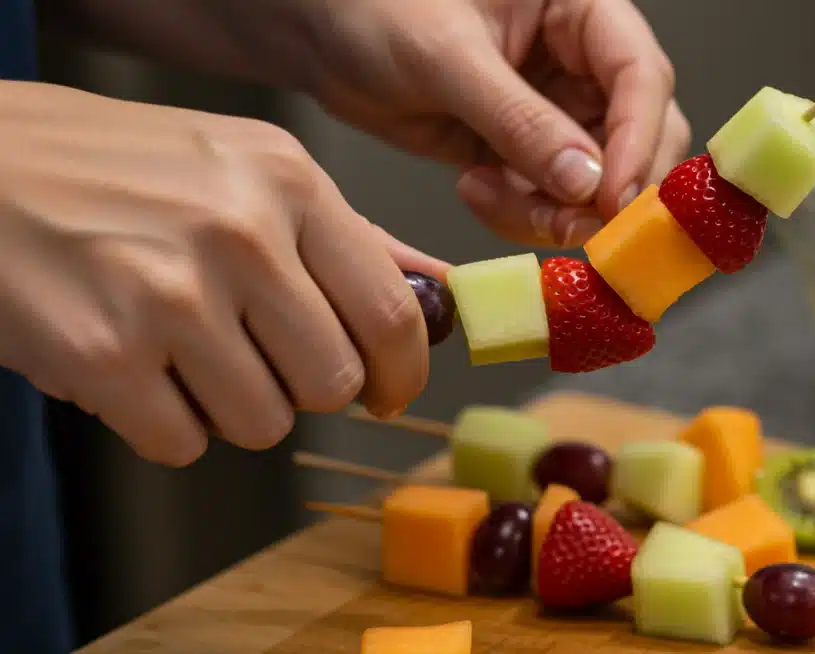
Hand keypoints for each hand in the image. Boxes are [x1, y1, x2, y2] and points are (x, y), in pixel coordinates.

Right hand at [0, 81, 445, 465]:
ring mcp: (172, 296)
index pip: (392, 313)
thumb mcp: (246, 166)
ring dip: (231, 406)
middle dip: (302, 386)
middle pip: (333, 383)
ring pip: (264, 424)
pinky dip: (162, 422)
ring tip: (181, 349)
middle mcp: (240, 233)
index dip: (401, 373)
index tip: (388, 393)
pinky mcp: (104, 356)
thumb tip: (439, 289)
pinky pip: (183, 443)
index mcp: (289, 182)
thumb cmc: (117, 168)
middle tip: (255, 356)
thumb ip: (348, 235)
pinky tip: (132, 365)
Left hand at [306, 0, 691, 247]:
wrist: (317, 33)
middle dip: (607, 190)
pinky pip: (550, 200)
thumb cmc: (376, 7)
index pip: (642, 76)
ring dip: (557, 210)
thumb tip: (587, 184)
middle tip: (572, 226)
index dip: (638, 140)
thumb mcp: (448, 57)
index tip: (612, 197)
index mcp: (581, 9)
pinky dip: (521, 212)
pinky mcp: (523, 152)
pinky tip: (473, 189)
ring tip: (491, 198)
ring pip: (596, 181)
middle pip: (639, 136)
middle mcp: (581, 61)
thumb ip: (519, 120)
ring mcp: (555, 111)